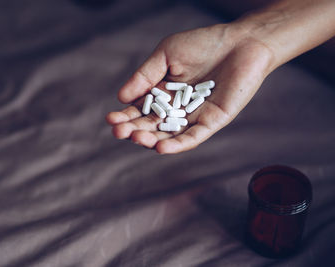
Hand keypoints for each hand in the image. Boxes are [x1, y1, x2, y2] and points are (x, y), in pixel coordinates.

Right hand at [106, 23, 273, 153]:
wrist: (241, 41)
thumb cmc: (203, 44)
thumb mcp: (166, 54)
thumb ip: (145, 75)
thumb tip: (120, 97)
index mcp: (163, 93)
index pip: (140, 109)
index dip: (125, 116)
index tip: (111, 119)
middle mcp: (176, 108)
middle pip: (152, 125)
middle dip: (135, 130)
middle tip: (119, 132)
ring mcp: (193, 117)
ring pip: (169, 135)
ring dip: (152, 140)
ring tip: (138, 139)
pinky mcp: (212, 122)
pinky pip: (193, 137)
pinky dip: (178, 144)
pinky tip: (161, 148)